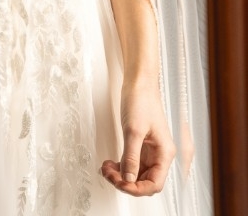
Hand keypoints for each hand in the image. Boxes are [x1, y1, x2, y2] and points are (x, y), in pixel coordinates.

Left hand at [101, 81, 175, 196]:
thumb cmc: (141, 100)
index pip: (154, 183)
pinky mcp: (140, 144)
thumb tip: (128, 179)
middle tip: (109, 174)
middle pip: (144, 181)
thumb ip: (131, 156)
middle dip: (125, 181)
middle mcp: (159, 154)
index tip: (120, 184)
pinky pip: (131, 163)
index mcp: (164, 153)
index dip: (137, 188)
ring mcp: (149, 150)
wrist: (139, 82)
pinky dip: (120, 166)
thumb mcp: (133, 130)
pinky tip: (110, 164)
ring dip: (121, 174)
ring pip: (136, 173)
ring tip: (106, 169)